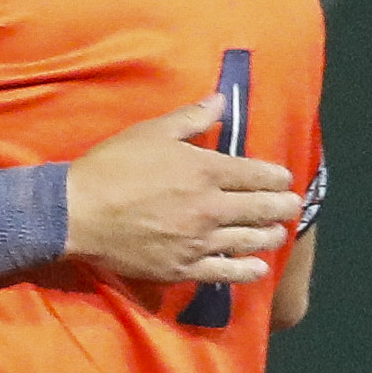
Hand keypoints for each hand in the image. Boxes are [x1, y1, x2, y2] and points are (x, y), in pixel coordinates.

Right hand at [63, 95, 301, 284]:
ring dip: (270, 236)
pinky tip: (257, 268)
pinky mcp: (183, 267)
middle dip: (282, 206)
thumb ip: (191, 118)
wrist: (79, 213)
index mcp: (205, 170)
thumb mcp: (151, 132)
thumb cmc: (113, 166)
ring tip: (279, 233)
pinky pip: (224, 272)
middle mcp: (210, 207)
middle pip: (259, 208)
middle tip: (293, 206)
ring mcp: (199, 241)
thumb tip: (222, 100)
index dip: (275, 176)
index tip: (285, 178)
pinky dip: (246, 270)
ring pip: (248, 240)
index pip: (254, 174)